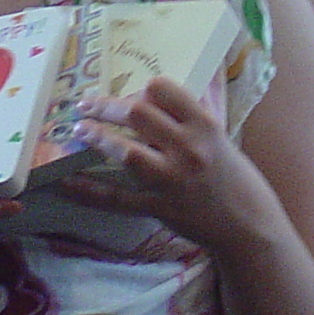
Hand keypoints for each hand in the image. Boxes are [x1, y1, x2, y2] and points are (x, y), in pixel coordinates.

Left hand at [55, 77, 267, 250]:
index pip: (164, 90)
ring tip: (79, 130)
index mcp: (205, 126)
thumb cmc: (235, 179)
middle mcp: (188, 149)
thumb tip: (152, 97)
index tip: (130, 93)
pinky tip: (64, 181)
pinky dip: (86, 190)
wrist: (249, 226)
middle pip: (137, 114)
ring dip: (96, 137)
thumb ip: (189, 119)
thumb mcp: (219, 140)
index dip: (142, 88)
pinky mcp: (159, 208)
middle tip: (86, 105)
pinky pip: (114, 199)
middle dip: (106, 105)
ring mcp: (172, 180)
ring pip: (125, 151)